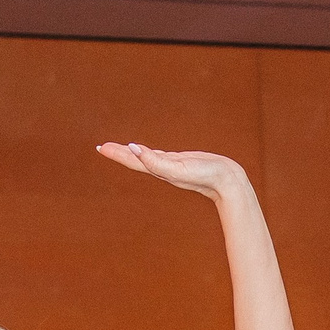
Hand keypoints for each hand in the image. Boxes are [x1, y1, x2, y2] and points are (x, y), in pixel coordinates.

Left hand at [95, 142, 249, 199]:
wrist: (228, 182)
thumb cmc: (205, 175)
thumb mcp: (178, 167)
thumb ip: (155, 160)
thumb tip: (134, 149)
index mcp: (159, 170)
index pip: (133, 160)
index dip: (117, 154)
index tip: (102, 147)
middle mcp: (163, 169)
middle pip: (136, 160)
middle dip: (120, 153)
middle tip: (103, 147)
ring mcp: (173, 166)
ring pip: (147, 158)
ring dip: (132, 154)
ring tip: (121, 149)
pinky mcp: (183, 162)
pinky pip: (160, 156)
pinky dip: (149, 153)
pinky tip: (146, 152)